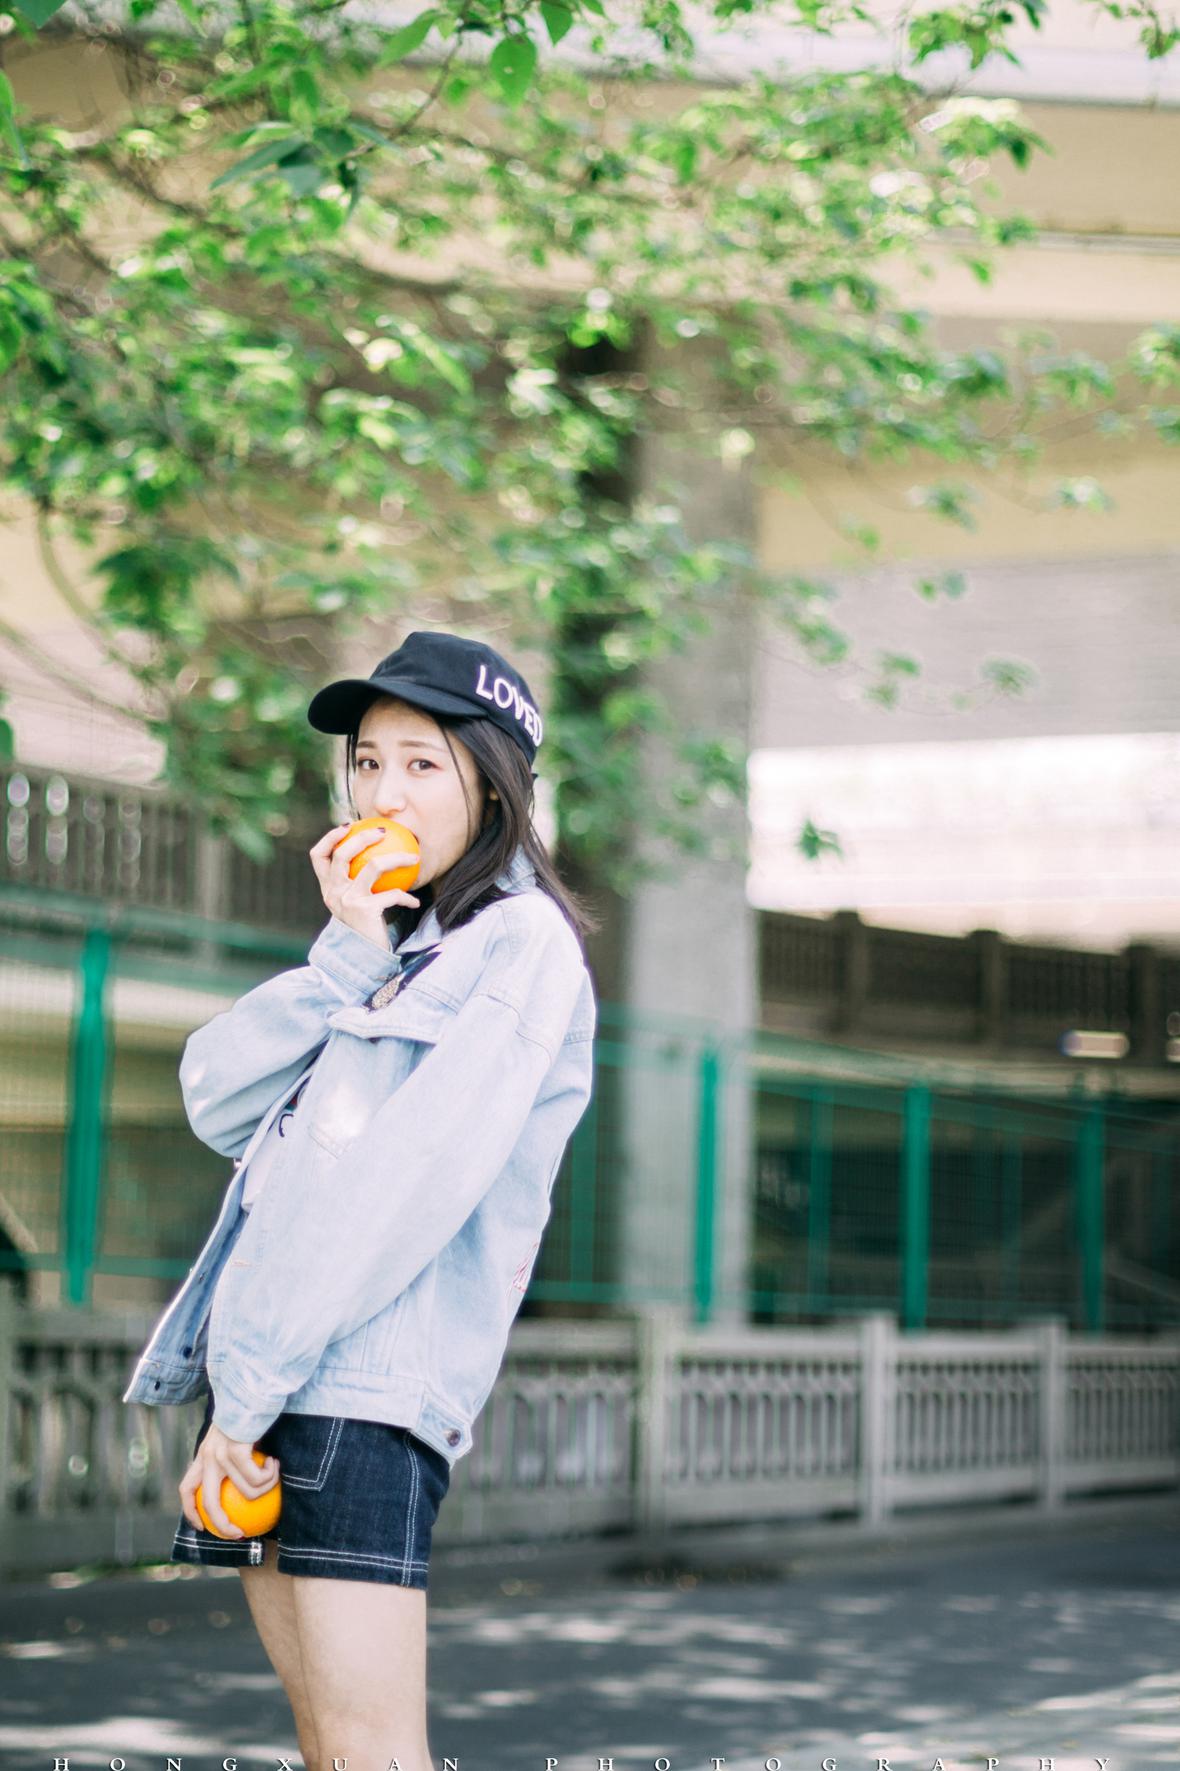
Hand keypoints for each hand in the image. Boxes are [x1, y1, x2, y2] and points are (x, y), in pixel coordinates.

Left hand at [179, 1422, 278, 1538]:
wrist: (253, 1388)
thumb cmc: (250, 1412)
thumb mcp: (235, 1437)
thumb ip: (234, 1457)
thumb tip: (246, 1486)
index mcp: (203, 1454)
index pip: (186, 1487)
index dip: (190, 1511)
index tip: (202, 1527)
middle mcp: (208, 1456)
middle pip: (208, 1502)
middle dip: (222, 1525)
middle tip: (240, 1533)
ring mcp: (221, 1453)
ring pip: (246, 1491)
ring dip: (267, 1487)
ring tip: (274, 1471)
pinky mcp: (236, 1450)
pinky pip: (258, 1478)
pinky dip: (271, 1475)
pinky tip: (276, 1462)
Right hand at [309, 823, 421, 952]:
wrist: (362, 960)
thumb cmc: (363, 930)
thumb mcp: (354, 905)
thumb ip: (356, 884)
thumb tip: (377, 855)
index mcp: (328, 889)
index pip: (318, 856)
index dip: (330, 837)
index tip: (348, 825)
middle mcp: (333, 892)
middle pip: (343, 853)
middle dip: (363, 837)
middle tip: (384, 831)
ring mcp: (347, 900)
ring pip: (373, 866)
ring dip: (397, 859)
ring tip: (414, 858)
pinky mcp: (365, 910)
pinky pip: (392, 894)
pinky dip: (406, 898)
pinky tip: (415, 902)